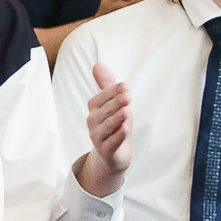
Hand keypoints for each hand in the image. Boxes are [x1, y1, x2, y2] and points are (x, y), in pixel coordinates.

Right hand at [77, 62, 133, 195]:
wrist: (113, 155)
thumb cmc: (115, 126)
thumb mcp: (114, 104)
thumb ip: (107, 86)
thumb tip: (98, 65)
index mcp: (94, 109)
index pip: (102, 98)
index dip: (113, 92)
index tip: (126, 86)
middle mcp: (92, 123)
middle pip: (104, 111)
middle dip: (116, 103)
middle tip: (128, 96)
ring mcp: (97, 138)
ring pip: (107, 127)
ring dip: (116, 119)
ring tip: (127, 112)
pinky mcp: (106, 152)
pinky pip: (111, 144)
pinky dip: (118, 137)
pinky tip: (125, 130)